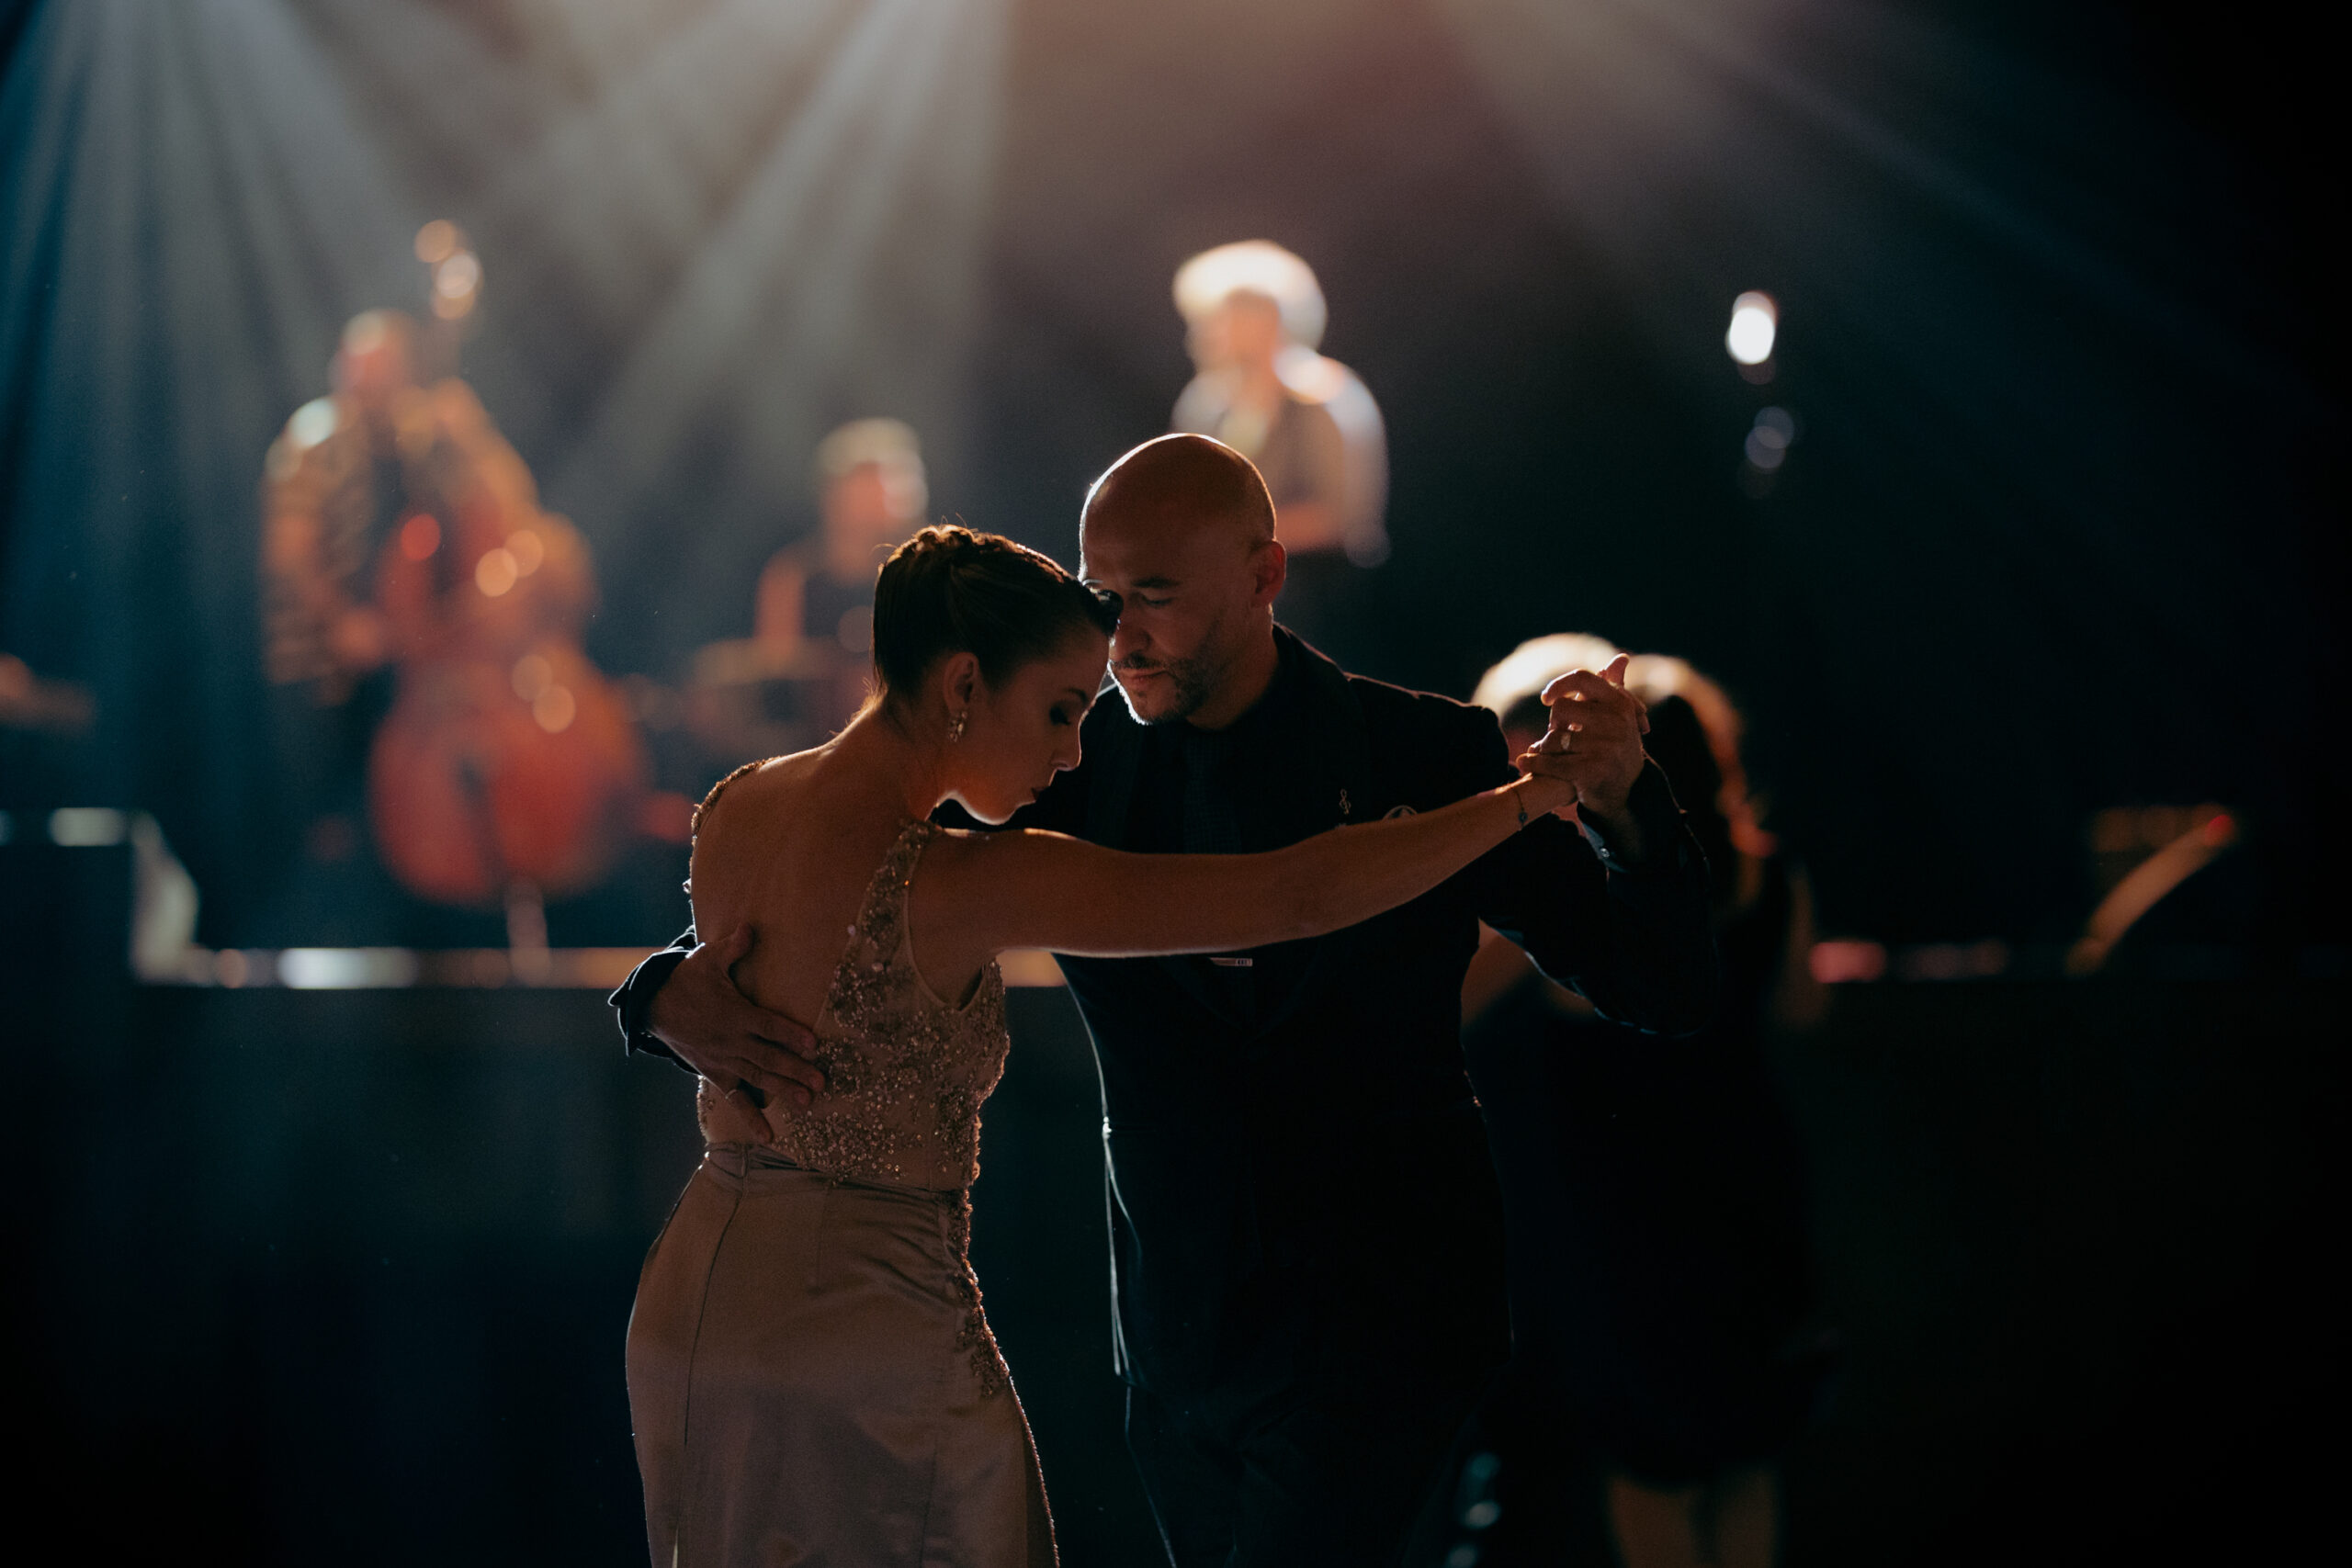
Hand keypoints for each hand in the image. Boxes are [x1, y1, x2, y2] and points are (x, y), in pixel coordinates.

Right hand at [648, 924, 825, 1109]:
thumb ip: (733, 948)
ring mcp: (724, 1061)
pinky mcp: (716, 1073)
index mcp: (735, 1014)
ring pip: (757, 1079)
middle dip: (796, 1071)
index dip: (791, 1035)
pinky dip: (752, 1117)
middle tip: (821, 1083)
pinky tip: (769, 1135)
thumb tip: (750, 928)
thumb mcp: (708, 959)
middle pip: (768, 1058)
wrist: (655, 1007)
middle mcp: (732, 1041)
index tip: (813, 1045)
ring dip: (783, 1091)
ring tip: (807, 1103)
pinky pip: (736, 1099)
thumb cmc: (688, 979)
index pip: (769, 1026)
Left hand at [1516, 653, 1651, 853]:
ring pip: (1554, 737)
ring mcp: (1605, 747)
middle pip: (1561, 708)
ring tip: (1542, 750)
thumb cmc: (1617, 746)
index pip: (1582, 679)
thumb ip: (1614, 685)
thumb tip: (1621, 657)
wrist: (1628, 790)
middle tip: (1555, 733)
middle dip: (1553, 723)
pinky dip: (1534, 763)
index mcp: (1619, 703)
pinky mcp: (1592, 770)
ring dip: (1543, 746)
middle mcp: (1615, 723)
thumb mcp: (1619, 716)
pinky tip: (1523, 762)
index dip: (1559, 685)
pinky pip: (1552, 762)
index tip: (1546, 698)